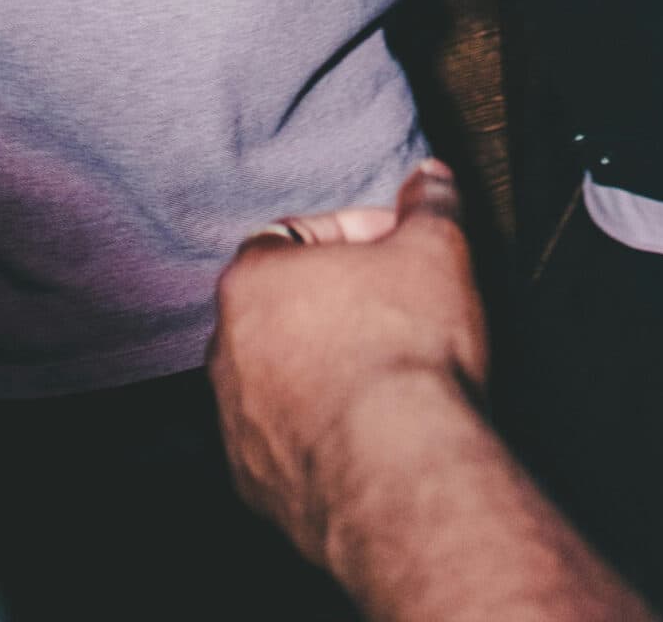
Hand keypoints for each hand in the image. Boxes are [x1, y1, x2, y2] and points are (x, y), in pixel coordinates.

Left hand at [209, 160, 487, 563]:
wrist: (400, 474)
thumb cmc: (407, 349)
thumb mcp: (436, 247)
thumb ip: (429, 202)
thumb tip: (431, 177)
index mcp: (251, 281)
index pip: (297, 235)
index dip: (357, 235)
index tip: (399, 248)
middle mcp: (225, 350)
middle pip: (286, 307)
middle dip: (340, 303)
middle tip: (400, 309)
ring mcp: (235, 424)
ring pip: (283, 377)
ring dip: (329, 368)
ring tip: (393, 376)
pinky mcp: (256, 485)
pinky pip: (289, 442)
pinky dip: (325, 432)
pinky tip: (376, 433)